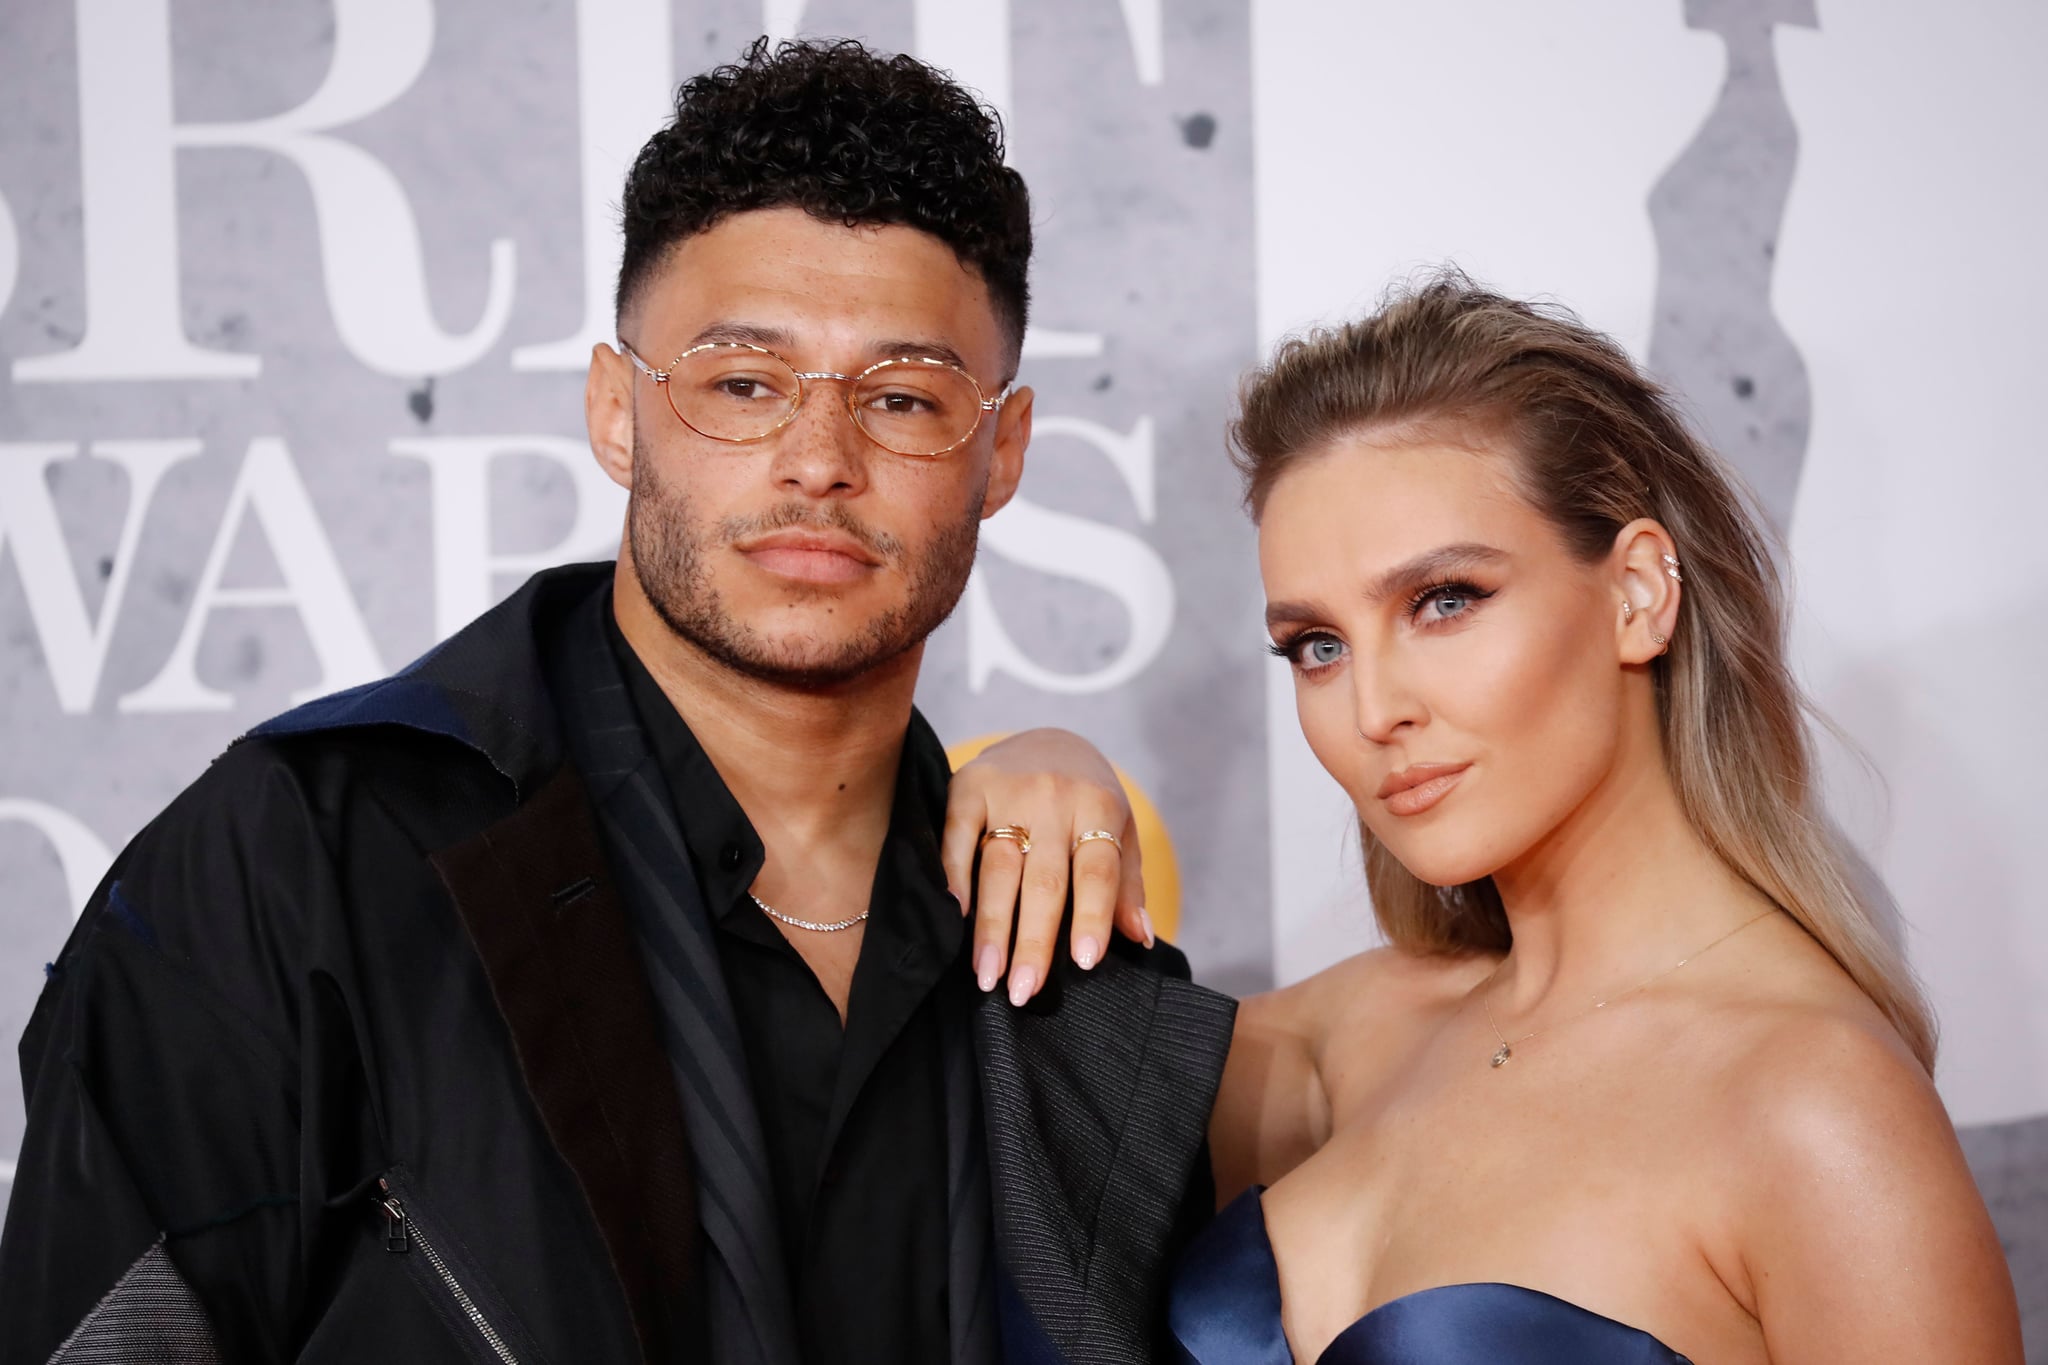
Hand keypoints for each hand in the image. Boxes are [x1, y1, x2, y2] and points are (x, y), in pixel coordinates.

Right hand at [942, 728, 1151, 1004]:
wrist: (1046, 736)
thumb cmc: (1088, 799)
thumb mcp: (1120, 830)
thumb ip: (1127, 884)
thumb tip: (1140, 938)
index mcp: (1099, 807)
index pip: (1097, 872)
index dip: (1092, 917)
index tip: (1084, 963)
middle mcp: (1055, 797)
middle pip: (1045, 880)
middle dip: (1032, 940)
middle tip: (1022, 992)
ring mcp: (1008, 790)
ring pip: (998, 866)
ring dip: (991, 926)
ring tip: (986, 975)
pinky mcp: (968, 785)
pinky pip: (958, 837)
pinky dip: (954, 877)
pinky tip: (954, 917)